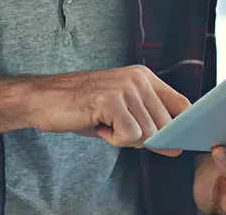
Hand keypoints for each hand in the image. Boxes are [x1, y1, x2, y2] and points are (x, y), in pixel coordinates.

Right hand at [16, 65, 192, 152]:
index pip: (182, 104)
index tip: (175, 143)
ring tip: (104, 123)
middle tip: (116, 129)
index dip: (182, 128)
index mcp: (144, 76)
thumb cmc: (81, 108)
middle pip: (165, 125)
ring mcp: (126, 88)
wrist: (44, 99)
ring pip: (148, 133)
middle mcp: (138, 78)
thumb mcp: (121, 112)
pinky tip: (98, 125)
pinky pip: (130, 136)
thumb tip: (175, 148)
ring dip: (124, 138)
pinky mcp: (112, 100)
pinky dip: (113, 139)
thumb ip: (148, 124)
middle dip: (143, 138)